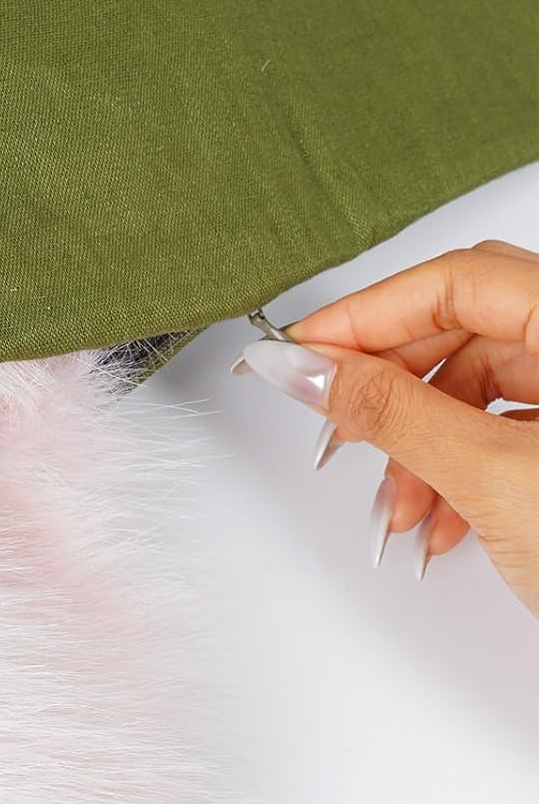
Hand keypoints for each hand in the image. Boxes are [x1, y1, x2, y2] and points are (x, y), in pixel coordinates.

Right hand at [235, 241, 538, 612]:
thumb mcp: (494, 478)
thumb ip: (390, 410)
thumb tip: (304, 366)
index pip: (457, 280)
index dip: (367, 314)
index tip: (300, 354)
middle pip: (464, 330)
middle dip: (391, 388)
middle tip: (335, 427)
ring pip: (478, 389)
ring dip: (419, 448)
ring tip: (400, 508)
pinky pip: (503, 433)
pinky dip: (457, 475)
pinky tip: (441, 523)